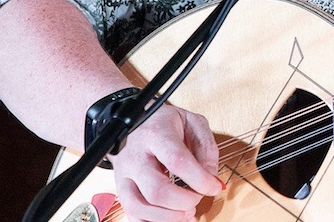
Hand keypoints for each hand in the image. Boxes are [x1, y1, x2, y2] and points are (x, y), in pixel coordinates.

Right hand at [107, 103, 221, 221]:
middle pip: (156, 190)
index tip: (213, 187)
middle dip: (183, 202)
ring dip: (168, 217)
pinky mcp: (120, 189)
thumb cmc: (165, 123)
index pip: (177, 161)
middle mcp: (135, 157)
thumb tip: (211, 176)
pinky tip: (170, 219)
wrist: (133, 123)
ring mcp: (124, 175)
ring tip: (186, 213)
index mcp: (156, 135)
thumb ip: (206, 147)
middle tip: (197, 199)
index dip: (199, 179)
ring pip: (138, 207)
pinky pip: (130, 214)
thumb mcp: (192, 122)